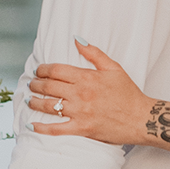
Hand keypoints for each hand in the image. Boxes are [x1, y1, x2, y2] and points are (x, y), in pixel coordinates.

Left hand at [28, 43, 153, 143]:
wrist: (140, 118)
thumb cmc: (128, 93)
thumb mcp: (114, 68)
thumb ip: (94, 53)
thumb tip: (77, 39)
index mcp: (87, 77)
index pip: (56, 70)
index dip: (43, 69)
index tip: (38, 70)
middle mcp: (80, 94)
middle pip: (49, 87)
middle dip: (36, 84)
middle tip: (31, 84)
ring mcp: (80, 112)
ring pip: (49, 106)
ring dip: (35, 102)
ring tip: (29, 99)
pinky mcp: (81, 128)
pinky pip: (56, 129)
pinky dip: (42, 127)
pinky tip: (32, 124)